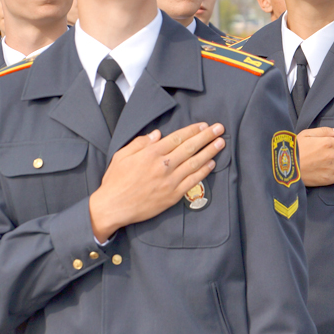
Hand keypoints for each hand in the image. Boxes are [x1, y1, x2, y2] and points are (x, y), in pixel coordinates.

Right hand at [89, 122, 225, 241]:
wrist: (112, 208)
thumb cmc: (115, 181)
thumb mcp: (121, 156)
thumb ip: (140, 142)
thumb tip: (157, 133)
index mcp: (151, 153)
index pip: (177, 138)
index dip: (192, 130)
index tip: (203, 125)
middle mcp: (163, 165)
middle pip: (190, 147)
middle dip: (207, 136)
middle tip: (220, 128)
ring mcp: (169, 181)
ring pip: (195, 162)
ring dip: (210, 151)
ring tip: (221, 143)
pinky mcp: (172, 195)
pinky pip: (193, 181)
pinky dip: (203, 171)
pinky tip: (212, 163)